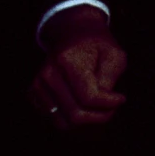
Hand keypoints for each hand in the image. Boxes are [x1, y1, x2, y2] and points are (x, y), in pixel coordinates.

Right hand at [29, 6, 126, 130]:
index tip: (121, 98)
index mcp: (68, 60)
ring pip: (62, 122)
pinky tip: (83, 104)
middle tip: (112, 108)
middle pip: (75, 114)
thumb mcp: (114, 54)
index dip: (109, 104)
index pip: (89, 97)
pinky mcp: (33, 93)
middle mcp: (48, 73)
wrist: (72, 33)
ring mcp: (38, 84)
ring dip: (85, 120)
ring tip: (99, 108)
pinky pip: (54, 119)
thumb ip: (110, 79)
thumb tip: (102, 104)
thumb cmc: (97, 45)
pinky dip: (71, 118)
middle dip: (99, 117)